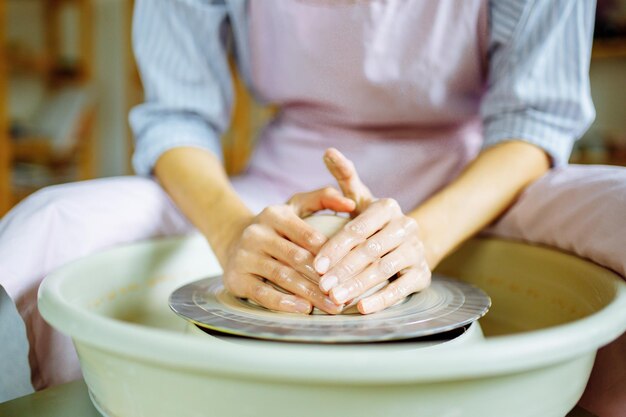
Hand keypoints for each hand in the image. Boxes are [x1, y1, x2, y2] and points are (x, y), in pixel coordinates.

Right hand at [223, 187, 354, 313]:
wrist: (232, 240)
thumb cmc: (276, 226)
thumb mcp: (296, 205)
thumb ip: (324, 198)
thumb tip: (351, 204)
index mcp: (275, 215)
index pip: (308, 235)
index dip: (331, 253)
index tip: (350, 269)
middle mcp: (257, 233)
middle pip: (297, 258)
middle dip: (324, 278)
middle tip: (345, 293)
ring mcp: (245, 256)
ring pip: (282, 277)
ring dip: (310, 293)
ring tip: (331, 306)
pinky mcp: (236, 278)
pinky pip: (262, 293)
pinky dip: (284, 303)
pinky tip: (304, 309)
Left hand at [316, 148, 431, 313]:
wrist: (408, 243)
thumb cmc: (372, 223)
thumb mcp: (359, 200)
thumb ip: (344, 177)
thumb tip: (328, 151)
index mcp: (387, 207)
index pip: (358, 228)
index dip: (336, 247)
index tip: (316, 263)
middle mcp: (406, 227)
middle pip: (370, 250)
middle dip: (344, 269)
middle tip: (322, 286)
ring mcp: (416, 251)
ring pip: (385, 269)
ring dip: (359, 285)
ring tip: (336, 298)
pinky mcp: (423, 275)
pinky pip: (402, 288)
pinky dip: (382, 299)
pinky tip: (362, 308)